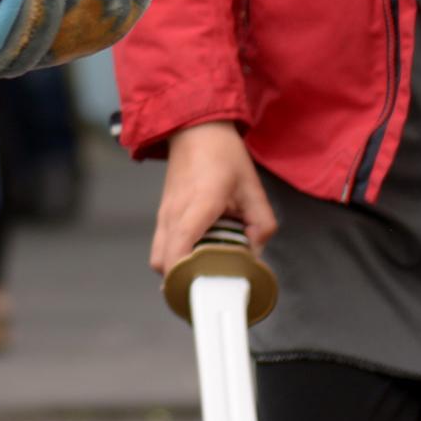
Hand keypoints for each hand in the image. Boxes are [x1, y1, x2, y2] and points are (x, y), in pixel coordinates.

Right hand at [149, 122, 276, 274]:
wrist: (195, 129)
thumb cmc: (223, 155)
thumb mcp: (253, 188)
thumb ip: (262, 224)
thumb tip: (255, 253)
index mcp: (199, 206)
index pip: (180, 250)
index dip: (186, 276)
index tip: (203, 291)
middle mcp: (174, 213)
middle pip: (161, 263)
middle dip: (182, 281)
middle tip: (208, 286)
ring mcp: (163, 214)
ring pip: (157, 256)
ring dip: (177, 269)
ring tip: (203, 272)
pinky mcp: (162, 214)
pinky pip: (161, 244)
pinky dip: (174, 256)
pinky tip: (196, 253)